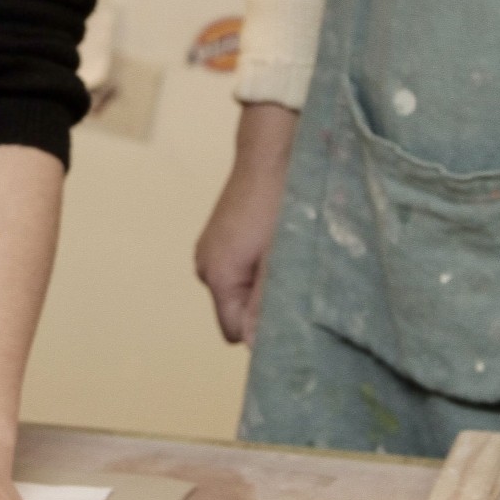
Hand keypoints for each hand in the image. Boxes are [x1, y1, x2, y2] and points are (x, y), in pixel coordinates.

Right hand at [196, 103, 298, 342]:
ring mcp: (209, 250)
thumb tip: (257, 346)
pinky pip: (236, 270)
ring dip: (260, 286)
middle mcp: (205, 266)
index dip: (262, 332)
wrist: (272, 153)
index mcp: (218, 275)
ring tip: (286, 262)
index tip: (291, 318)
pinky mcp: (218, 237)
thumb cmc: (281, 201)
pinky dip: (254, 268)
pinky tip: (274, 247)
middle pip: (234, 312)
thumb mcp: (281, 258)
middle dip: (261, 308)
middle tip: (294, 286)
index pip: (235, 332)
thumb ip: (268, 303)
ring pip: (237, 291)